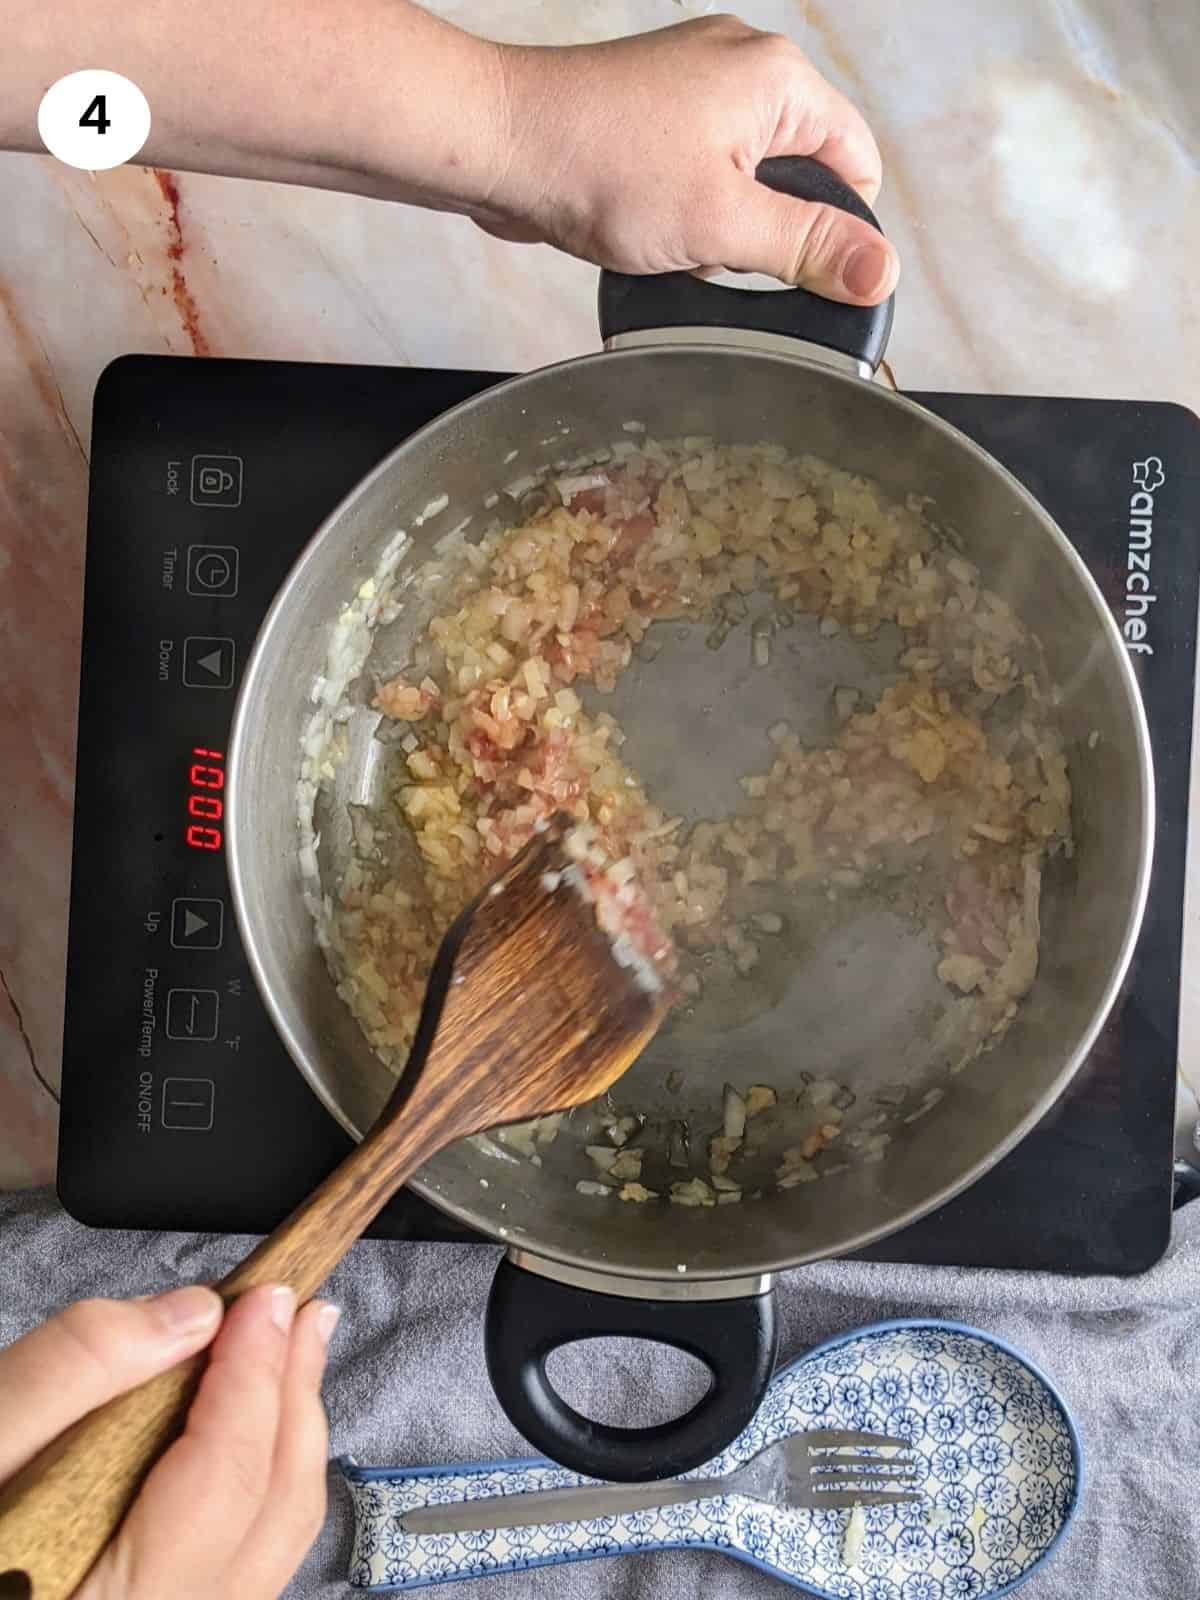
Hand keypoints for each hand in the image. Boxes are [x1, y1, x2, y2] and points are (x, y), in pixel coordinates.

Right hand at [0, 1284, 337, 1598]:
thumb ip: (69, 1372)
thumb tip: (186, 1315)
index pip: (223, 1477)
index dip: (255, 1373)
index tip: (266, 1296)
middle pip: (272, 1511)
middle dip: (292, 1396)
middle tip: (299, 1309)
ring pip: (273, 1542)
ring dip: (288, 1436)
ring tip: (288, 1350)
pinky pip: (245, 1565)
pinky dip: (261, 1482)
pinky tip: (248, 1425)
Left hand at [481, 14, 898, 304]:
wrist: (500, 145)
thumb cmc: (600, 166)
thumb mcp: (724, 225)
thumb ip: (807, 249)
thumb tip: (881, 273)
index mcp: (778, 79)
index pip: (856, 163)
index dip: (840, 229)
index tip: (807, 272)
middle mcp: (742, 69)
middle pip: (800, 175)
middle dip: (767, 231)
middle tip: (720, 250)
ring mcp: (693, 89)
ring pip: (746, 182)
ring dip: (720, 229)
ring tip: (673, 236)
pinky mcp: (653, 115)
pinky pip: (698, 176)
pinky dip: (683, 213)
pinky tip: (646, 226)